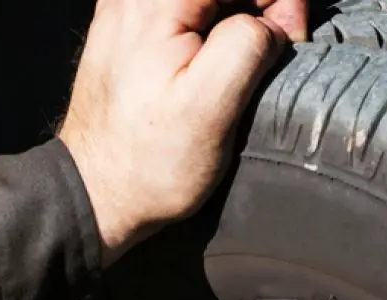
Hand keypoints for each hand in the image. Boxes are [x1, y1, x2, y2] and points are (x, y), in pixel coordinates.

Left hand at [59, 0, 307, 264]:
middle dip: (262, 3)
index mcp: (152, 4)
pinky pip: (190, 11)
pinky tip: (225, 63)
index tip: (290, 37)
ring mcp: (130, 10)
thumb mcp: (210, 109)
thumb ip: (245, 47)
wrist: (97, 195)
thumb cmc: (151, 162)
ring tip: (253, 61)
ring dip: (243, 15)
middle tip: (279, 50)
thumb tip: (268, 23)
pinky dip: (218, 26)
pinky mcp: (131, 30)